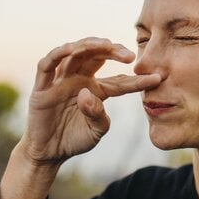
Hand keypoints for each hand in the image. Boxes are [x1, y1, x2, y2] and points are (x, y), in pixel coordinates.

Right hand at [22, 37, 160, 165]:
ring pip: (74, 53)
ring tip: (106, 45)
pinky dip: (57, 53)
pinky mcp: (42, 86)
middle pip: (96, 55)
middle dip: (112, 50)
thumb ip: (98, 115)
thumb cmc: (75, 139)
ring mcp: (60, 80)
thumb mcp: (96, 130)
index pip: (120, 80)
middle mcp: (79, 78)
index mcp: (97, 88)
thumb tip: (87, 94)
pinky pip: (47, 64)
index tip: (156, 78)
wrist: (49, 153)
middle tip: (128, 55)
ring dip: (89, 45)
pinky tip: (70, 48)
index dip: (137, 79)